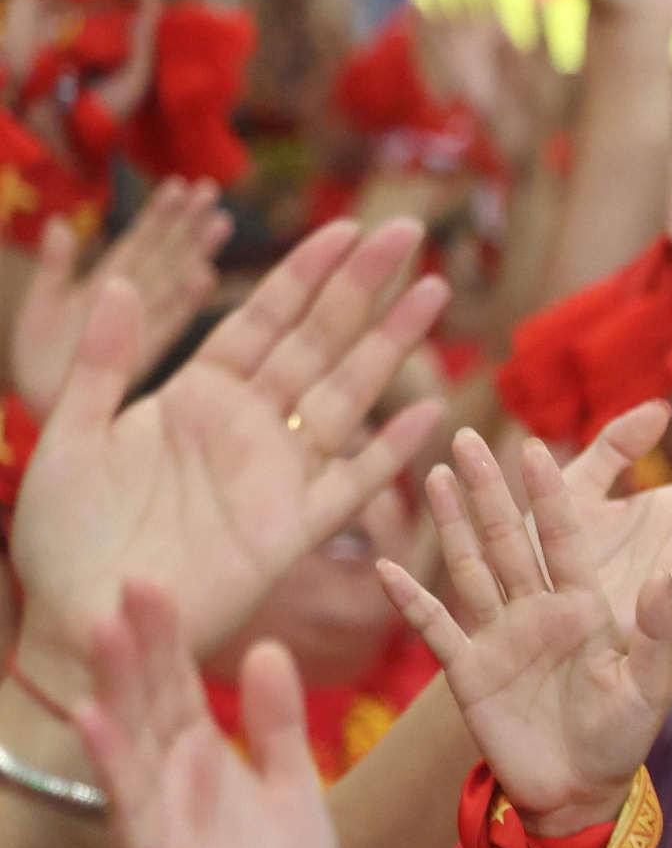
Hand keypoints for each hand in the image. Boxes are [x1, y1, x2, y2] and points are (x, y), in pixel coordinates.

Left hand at [8, 220, 448, 704]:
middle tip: (409, 231)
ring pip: (347, 396)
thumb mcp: (69, 437)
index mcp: (194, 397)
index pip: (260, 321)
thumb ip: (103, 364)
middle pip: (317, 343)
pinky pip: (352, 484)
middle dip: (363, 288)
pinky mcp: (291, 531)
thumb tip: (123, 284)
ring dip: (390, 346)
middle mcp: (246, 428)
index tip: (346, 229)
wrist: (79, 618)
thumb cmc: (61, 537)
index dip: (303, 274)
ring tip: (433, 294)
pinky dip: (391, 451)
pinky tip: (429, 412)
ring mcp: (275, 475)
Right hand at [68, 586, 333, 847]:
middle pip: (150, 705)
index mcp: (203, 762)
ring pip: (132, 747)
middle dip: (139, 649)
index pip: (178, 688)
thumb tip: (267, 649)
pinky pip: (130, 812)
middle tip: (129, 583)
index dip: (167, 638)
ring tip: (102, 632)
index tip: (155, 581)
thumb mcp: (293, 787)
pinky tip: (94, 722)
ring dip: (116, 691)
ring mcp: (157, 825)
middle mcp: (171, 785)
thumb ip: (278, 724)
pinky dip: (114, 767)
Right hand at [376, 428, 671, 836]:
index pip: (565, 538)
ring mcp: (500, 635)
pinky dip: (411, 601)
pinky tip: (386, 567)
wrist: (580, 789)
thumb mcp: (650, 684)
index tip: (536, 447)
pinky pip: (435, 628)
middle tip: (467, 438)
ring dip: (451, 526)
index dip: (549, 495)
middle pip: (510, 540)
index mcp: (586, 606)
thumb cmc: (624, 736)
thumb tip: (668, 579)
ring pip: (470, 568)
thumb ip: (657, 631)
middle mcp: (539, 610)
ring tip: (434, 475)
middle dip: (490, 491)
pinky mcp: (468, 669)